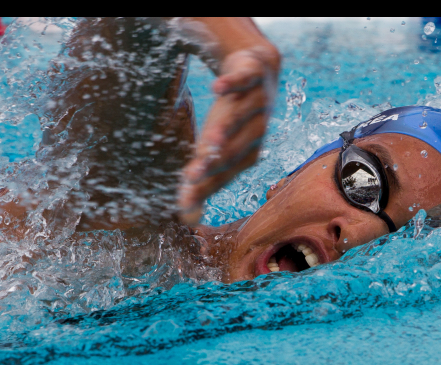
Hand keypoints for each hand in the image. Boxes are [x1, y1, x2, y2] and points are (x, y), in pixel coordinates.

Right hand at [178, 46, 279, 223]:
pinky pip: (244, 80)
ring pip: (240, 117)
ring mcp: (257, 103)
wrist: (256, 69)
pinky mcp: (253, 75)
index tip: (184, 204)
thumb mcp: (217, 148)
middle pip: (234, 149)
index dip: (204, 188)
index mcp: (247, 153)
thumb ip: (203, 181)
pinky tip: (216, 89)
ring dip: (226, 129)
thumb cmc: (233, 118)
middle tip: (192, 177)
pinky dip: (232, 84)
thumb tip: (186, 220)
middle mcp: (256, 131)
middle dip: (214, 162)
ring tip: (209, 140)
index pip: (224, 174)